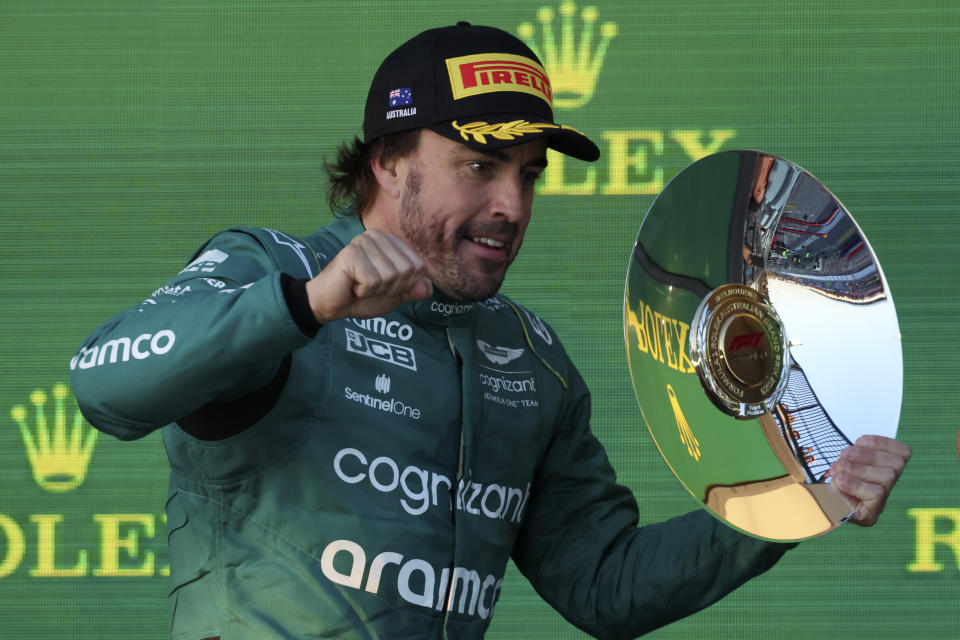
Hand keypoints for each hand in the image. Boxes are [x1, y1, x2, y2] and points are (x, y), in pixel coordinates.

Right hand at [305, 230, 432, 322]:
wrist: (332, 305)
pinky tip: (352, 286)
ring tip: (360, 286)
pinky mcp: (351, 253)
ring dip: (376, 290)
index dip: (405, 285)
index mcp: (391, 242)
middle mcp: (378, 236)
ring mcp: (364, 242)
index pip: (418, 266)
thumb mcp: (395, 295)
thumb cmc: (362, 297)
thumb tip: (427, 288)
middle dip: (392, 288)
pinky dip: (364, 291)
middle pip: (407, 270)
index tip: (385, 286)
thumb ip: (414, 290)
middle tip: (371, 287)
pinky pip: (373, 280)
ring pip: (391, 275)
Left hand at [829, 435, 910, 526]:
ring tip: (838, 468)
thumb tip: (854, 448)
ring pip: (887, 477)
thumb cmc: (828, 476)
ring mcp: (880, 504)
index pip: (903, 453)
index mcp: (884, 470)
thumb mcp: (841, 458)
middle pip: (896, 464)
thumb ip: (854, 450)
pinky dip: (854, 484)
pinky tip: (838, 482)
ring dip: (858, 469)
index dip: (883, 443)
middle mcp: (887, 488)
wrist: (812, 504)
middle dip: (866, 455)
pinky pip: (875, 493)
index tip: (859, 441)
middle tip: (843, 457)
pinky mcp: (870, 516)